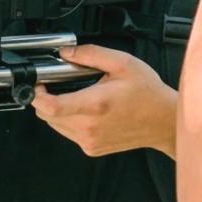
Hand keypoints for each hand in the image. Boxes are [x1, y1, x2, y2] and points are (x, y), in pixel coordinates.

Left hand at [32, 44, 177, 158]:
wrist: (164, 121)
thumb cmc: (148, 94)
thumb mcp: (123, 63)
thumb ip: (91, 54)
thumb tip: (67, 53)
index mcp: (96, 104)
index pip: (51, 107)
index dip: (37, 95)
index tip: (38, 84)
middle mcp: (89, 127)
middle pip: (47, 115)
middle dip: (47, 98)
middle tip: (61, 85)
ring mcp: (89, 140)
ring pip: (55, 125)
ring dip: (58, 110)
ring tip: (81, 96)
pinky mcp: (91, 148)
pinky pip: (68, 133)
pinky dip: (70, 121)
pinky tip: (88, 111)